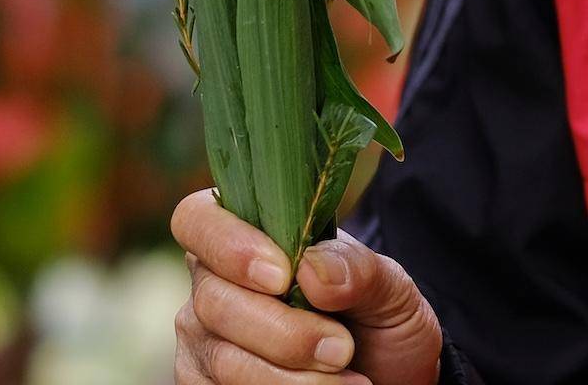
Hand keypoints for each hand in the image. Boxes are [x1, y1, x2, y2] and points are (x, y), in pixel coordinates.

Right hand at [172, 186, 444, 384]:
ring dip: (289, 377)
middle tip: (342, 348)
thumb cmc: (377, 318)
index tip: (282, 276)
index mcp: (246, 233)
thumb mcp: (388, 285)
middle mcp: (211, 284)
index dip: (230, 245)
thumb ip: (356, 268)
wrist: (388, 374)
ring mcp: (204, 341)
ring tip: (348, 380)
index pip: (199, 219)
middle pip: (214, 301)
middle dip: (284, 332)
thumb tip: (311, 270)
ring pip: (223, 359)